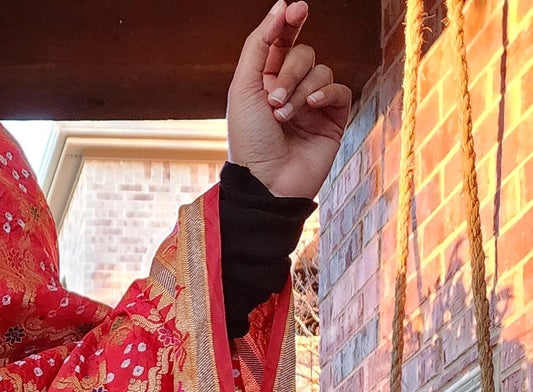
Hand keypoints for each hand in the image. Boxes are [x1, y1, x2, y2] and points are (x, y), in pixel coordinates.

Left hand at [227, 0, 352, 199]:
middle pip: (303, 53)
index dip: (290, 22)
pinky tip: (310, 109)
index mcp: (264, 82)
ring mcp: (312, 104)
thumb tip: (282, 6)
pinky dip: (324, 95)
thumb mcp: (244, 88)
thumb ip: (260, 44)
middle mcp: (290, 89)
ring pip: (321, 70)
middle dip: (290, 72)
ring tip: (283, 117)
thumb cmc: (248, 141)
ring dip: (301, 91)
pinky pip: (338, 89)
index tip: (297, 9)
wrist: (266, 183)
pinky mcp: (332, 119)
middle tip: (273, 100)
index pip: (283, 40)